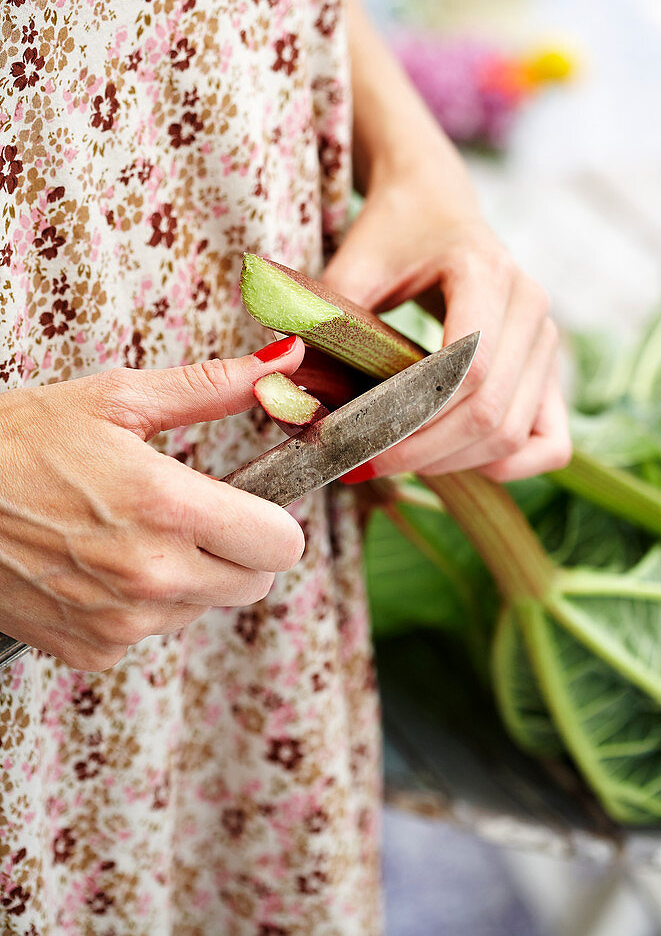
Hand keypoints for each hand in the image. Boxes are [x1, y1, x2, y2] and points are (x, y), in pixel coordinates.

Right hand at [0, 337, 305, 669]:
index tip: (244, 502)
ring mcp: (121, 621)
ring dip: (188, 577)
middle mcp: (152, 575)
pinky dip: (138, 605)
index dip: (271, 519)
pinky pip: (150, 633)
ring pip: (202, 608)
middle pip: (254, 583)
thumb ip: (211, 387)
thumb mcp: (117, 399)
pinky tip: (98, 565)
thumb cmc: (21, 439)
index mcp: (168, 506)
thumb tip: (283, 363)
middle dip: (236, 549)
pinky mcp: (91, 649)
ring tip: (129, 533)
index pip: (281, 544)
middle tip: (189, 514)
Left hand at [323, 153, 571, 482]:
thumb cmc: (393, 232)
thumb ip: (320, 315)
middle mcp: (531, 309)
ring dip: (452, 463)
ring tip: (392, 461)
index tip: (351, 442)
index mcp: (487, 272)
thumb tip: (278, 382)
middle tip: (359, 464)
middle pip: (489, 412)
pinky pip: (550, 442)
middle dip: (420, 451)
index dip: (409, 419)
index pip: (466, 369)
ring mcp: (547, 342)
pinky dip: (506, 466)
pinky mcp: (549, 371)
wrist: (436, 204)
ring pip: (514, 434)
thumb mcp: (353, 261)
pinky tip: (453, 461)